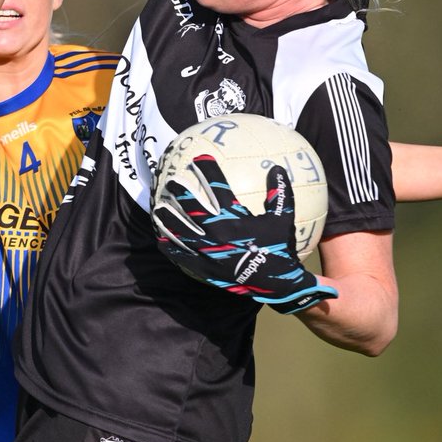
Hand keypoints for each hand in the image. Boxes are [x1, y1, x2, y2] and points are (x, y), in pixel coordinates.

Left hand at [152, 155, 337, 313]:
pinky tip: (161, 241)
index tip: (200, 158)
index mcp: (235, 218)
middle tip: (171, 182)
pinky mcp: (204, 267)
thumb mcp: (283, 219)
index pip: (217, 187)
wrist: (275, 283)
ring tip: (158, 209)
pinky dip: (170, 248)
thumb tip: (277, 169)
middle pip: (192, 208)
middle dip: (180, 192)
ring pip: (181, 231)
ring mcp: (208, 251)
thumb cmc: (279, 248)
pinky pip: (182, 256)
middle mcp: (217, 232)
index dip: (208, 170)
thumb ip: (279, 193)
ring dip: (169, 218)